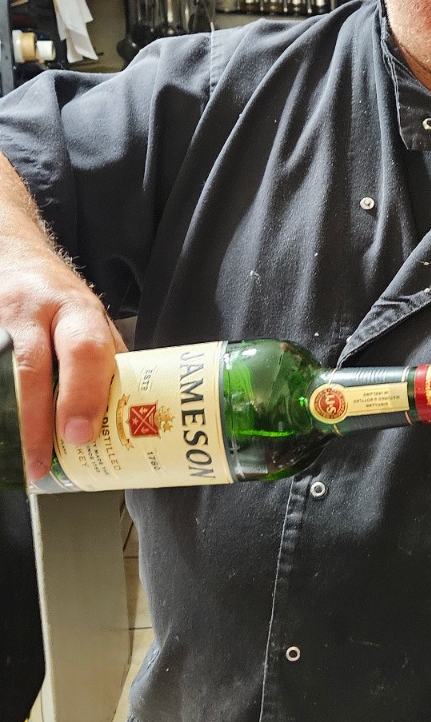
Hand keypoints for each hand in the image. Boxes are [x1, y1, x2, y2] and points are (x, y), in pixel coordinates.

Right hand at [1, 248, 124, 482]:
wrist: (11, 256)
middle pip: (30, 368)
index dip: (82, 395)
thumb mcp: (88, 317)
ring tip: (18, 458)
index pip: (84, 350)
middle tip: (40, 464)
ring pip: (2, 375)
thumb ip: (103, 360)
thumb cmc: (56, 297)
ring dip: (10, 421)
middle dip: (35, 422)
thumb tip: (126, 415)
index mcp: (75, 310)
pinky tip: (5, 430)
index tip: (80, 435)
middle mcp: (32, 311)